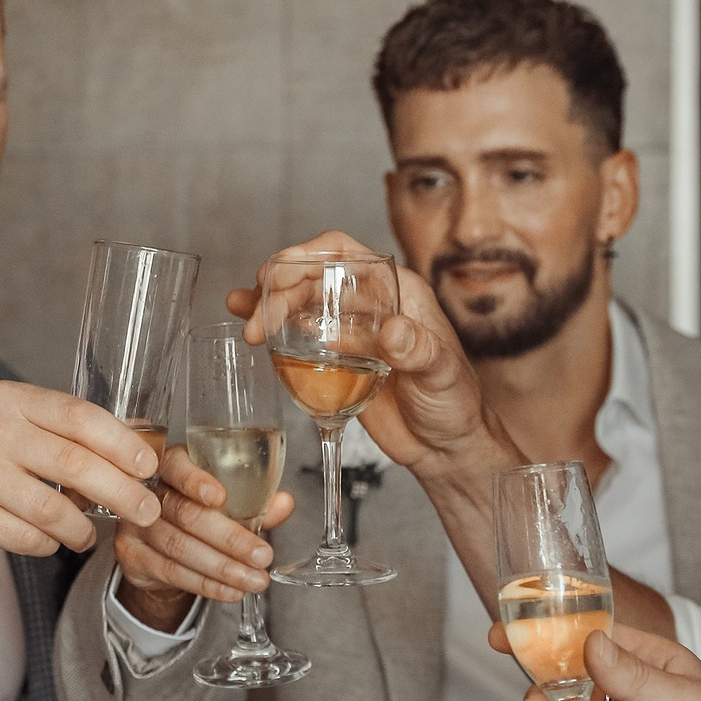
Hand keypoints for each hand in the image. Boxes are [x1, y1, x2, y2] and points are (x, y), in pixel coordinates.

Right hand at [0, 380, 158, 558]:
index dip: (122, 443)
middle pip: (75, 464)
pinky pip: (26, 536)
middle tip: (147, 511)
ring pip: (53, 508)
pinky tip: (52, 541)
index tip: (149, 466)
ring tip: (90, 535)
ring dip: (82, 528)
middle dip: (122, 492)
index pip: (80, 416)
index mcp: (11, 401)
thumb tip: (136, 449)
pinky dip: (48, 544)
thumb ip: (64, 434)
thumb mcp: (12, 426)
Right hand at [112, 445, 299, 630]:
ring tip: (255, 580)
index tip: (221, 497)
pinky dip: (206, 585)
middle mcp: (148, 492)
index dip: (197, 481)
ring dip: (223, 568)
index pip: (177, 466)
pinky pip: (172, 572)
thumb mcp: (227, 501)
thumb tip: (284, 502)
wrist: (159, 547)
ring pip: (180, 548)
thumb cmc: (198, 512)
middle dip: (230, 539)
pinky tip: (231, 591)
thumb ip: (253, 502)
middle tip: (262, 556)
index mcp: (172, 465)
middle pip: (186, 515)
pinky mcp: (132, 556)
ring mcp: (135, 524)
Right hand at [229, 232, 518, 483]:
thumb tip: (393, 331)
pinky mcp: (335, 357)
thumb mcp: (442, 374)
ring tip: (245, 322)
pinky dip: (272, 326)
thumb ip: (419, 351)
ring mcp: (350, 329)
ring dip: (267, 304)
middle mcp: (370, 302)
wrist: (445, 447)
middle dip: (278, 288)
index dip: (305, 255)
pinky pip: (298, 333)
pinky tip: (247, 326)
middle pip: (312, 275)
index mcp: (398, 290)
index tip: (275, 275)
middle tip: (257, 319)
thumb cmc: (455, 403)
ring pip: (299, 300)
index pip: (344, 253)